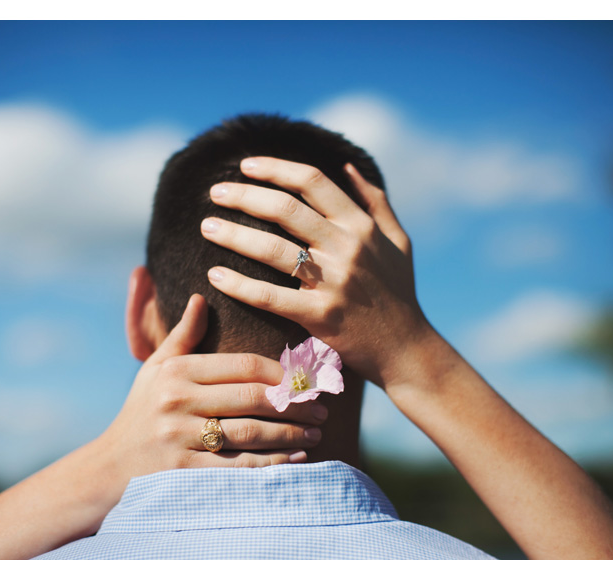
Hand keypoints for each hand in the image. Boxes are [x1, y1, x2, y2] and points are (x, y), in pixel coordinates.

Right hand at [101, 293, 326, 483]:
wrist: (109, 468)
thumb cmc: (140, 412)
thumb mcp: (155, 369)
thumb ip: (182, 335)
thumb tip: (200, 296)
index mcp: (177, 372)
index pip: (243, 365)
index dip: (281, 371)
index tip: (307, 376)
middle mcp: (177, 402)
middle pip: (252, 397)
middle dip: (295, 401)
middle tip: (323, 405)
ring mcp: (180, 439)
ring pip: (251, 432)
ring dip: (291, 431)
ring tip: (318, 429)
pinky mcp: (184, 473)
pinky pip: (240, 466)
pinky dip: (274, 462)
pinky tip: (298, 455)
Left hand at [201, 157, 430, 388]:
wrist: (407, 350)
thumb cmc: (399, 294)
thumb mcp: (399, 241)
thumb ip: (375, 201)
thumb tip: (348, 166)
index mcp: (361, 226)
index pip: (312, 182)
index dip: (275, 168)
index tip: (245, 165)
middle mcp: (348, 248)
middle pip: (286, 209)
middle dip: (244, 196)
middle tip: (214, 192)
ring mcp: (335, 283)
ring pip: (273, 249)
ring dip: (234, 234)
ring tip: (206, 227)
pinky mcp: (321, 316)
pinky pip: (271, 296)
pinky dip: (240, 285)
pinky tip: (215, 275)